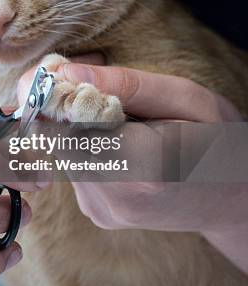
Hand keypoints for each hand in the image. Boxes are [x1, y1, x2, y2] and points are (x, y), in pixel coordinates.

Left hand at [19, 55, 247, 272]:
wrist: (231, 198)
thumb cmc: (215, 139)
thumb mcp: (184, 97)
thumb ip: (125, 84)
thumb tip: (66, 73)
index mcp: (141, 167)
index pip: (64, 127)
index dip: (56, 95)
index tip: (64, 72)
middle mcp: (115, 199)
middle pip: (57, 140)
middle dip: (66, 105)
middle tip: (94, 84)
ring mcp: (103, 212)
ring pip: (62, 152)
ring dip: (75, 125)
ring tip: (117, 115)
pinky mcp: (96, 213)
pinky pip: (73, 168)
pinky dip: (83, 145)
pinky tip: (117, 140)